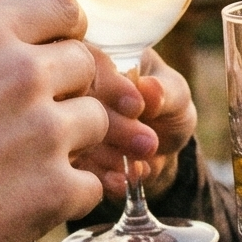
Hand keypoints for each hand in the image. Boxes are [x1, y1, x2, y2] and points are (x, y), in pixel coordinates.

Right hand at [0, 0, 159, 241]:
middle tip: (34, 115)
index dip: (66, 25)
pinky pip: (92, 182)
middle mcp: (22, 73)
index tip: (60, 43)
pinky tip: (31, 201)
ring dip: (71, 140)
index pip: (61, 4)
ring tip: (28, 162)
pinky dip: (69, 193)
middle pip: (84, 63)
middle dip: (66, 86)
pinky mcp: (58, 189)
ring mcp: (46, 132)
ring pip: (95, 120)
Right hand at [78, 53, 194, 197]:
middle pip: (75, 103)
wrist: (163, 149)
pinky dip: (99, 179)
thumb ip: (165, 91)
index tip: (138, 107)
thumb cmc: (168, 106)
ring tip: (138, 166)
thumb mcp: (175, 94)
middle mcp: (73, 88)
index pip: (90, 61)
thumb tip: (150, 89)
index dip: (111, 86)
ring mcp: (66, 123)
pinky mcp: (68, 156)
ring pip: (70, 139)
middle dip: (113, 127)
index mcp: (98, 59)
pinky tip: (121, 183)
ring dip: (106, 157)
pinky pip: (73, 169)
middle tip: (148, 143)